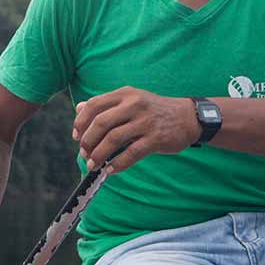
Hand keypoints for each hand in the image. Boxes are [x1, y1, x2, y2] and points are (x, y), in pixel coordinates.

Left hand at [72, 86, 200, 172]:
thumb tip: (78, 108)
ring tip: (93, 164)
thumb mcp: (131, 100)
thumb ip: (106, 105)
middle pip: (100, 123)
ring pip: (113, 139)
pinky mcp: (155, 138)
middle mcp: (134, 104)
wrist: (188, 117)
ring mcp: (145, 121)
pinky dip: (118, 164)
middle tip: (83, 153)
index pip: (94, 105)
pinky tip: (110, 170)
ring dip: (99, 154)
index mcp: (125, 94)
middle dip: (87, 141)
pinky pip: (131, 153)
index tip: (76, 136)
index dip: (80, 122)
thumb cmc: (154, 111)